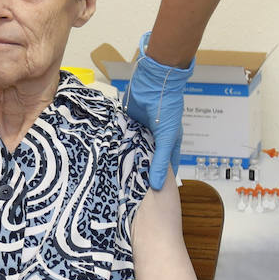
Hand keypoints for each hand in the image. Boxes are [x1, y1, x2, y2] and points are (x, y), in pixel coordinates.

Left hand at [122, 31, 194, 191]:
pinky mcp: (129, 122)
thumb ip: (161, 162)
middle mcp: (155, 138)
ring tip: (116, 178)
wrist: (155, 82)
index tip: (153, 197)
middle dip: (141, 171)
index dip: (162, 179)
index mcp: (169, 142)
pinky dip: (118, 144)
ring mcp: (141, 130)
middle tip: (130, 191)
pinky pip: (123, 137)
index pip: (166, 166)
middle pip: (147, 158)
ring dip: (127, 158)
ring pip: (133, 148)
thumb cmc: (168, 109)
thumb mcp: (167, 139)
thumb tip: (158, 186)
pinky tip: (109, 157)